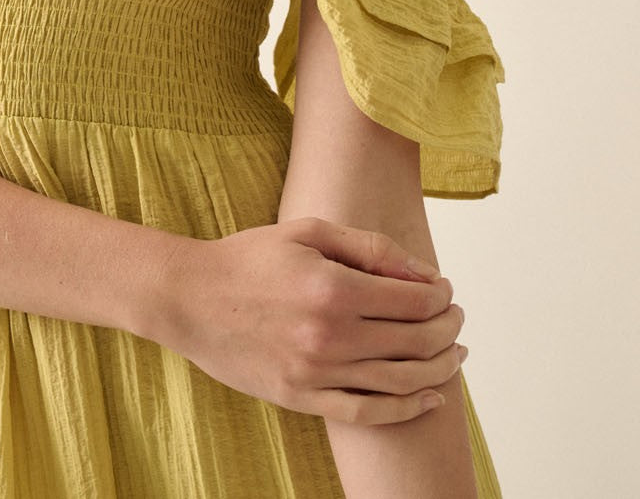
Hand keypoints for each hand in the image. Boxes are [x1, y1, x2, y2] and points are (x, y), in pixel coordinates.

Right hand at [147, 216, 465, 424]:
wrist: (191, 299)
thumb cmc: (248, 258)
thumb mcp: (308, 233)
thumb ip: (369, 248)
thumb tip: (423, 272)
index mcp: (334, 289)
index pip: (414, 301)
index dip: (441, 297)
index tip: (446, 290)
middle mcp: (330, 336)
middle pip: (415, 342)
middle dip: (447, 330)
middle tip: (456, 320)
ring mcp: (316, 373)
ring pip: (400, 382)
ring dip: (439, 368)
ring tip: (453, 355)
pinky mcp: (302, 398)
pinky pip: (367, 414)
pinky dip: (406, 409)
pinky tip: (428, 397)